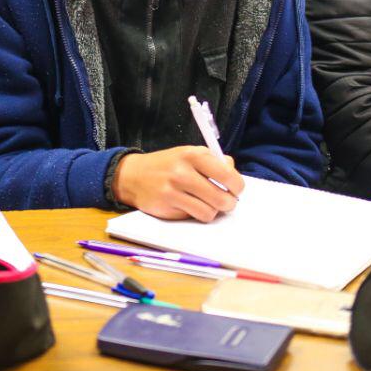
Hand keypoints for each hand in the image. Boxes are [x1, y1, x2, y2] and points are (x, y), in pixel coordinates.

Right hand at [111, 146, 243, 221]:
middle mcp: (182, 172)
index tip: (236, 189)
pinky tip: (190, 205)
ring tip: (207, 204)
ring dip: (212, 211)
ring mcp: (173, 191)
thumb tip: (233, 174)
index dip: (237, 186)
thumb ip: (214, 161)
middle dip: (229, 203)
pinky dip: (196, 214)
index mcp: (193, 155)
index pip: (227, 175)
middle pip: (221, 198)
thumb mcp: (190, 153)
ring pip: (209, 212)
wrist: (133, 175)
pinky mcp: (166, 208)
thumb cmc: (168, 164)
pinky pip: (193, 217)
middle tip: (226, 201)